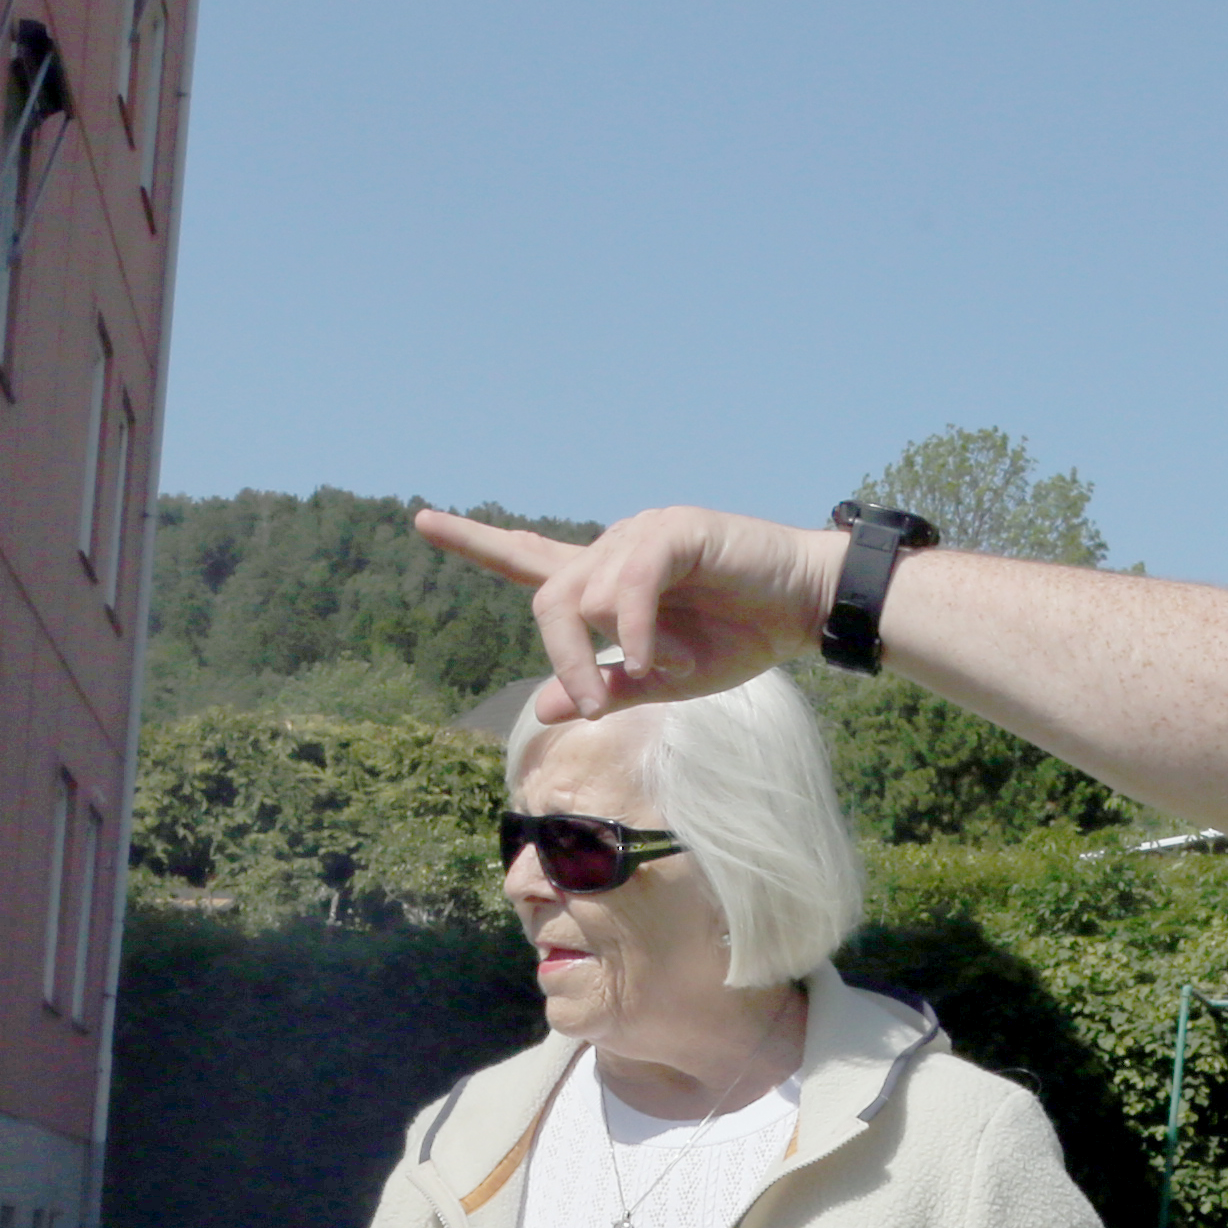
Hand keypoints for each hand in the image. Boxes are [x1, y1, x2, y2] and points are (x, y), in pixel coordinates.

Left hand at [415, 506, 843, 725]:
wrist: (804, 609)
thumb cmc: (742, 639)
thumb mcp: (668, 681)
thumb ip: (608, 688)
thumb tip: (548, 706)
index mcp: (607, 581)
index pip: (529, 557)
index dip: (476, 542)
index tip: (422, 521)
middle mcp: (615, 548)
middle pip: (548, 597)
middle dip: (561, 655)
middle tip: (600, 704)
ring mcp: (643, 533)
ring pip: (587, 595)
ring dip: (615, 650)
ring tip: (665, 671)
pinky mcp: (675, 530)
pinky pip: (630, 585)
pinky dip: (636, 629)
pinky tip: (657, 657)